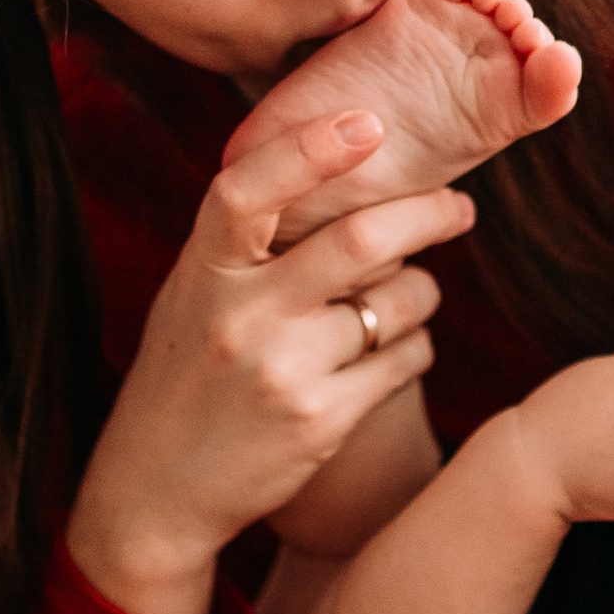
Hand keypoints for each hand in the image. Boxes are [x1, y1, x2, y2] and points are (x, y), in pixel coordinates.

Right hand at [68, 112, 473, 613]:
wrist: (153, 492)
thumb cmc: (185, 377)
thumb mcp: (193, 297)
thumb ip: (248, 246)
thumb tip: (337, 169)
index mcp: (202, 270)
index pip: (247, 190)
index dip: (308, 148)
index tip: (368, 121)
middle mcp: (240, 316)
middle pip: (360, 241)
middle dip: (429, 214)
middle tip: (459, 207)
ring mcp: (282, 371)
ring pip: (399, 302)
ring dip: (424, 290)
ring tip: (412, 294)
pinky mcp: (320, 421)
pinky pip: (406, 360)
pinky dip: (417, 344)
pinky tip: (397, 347)